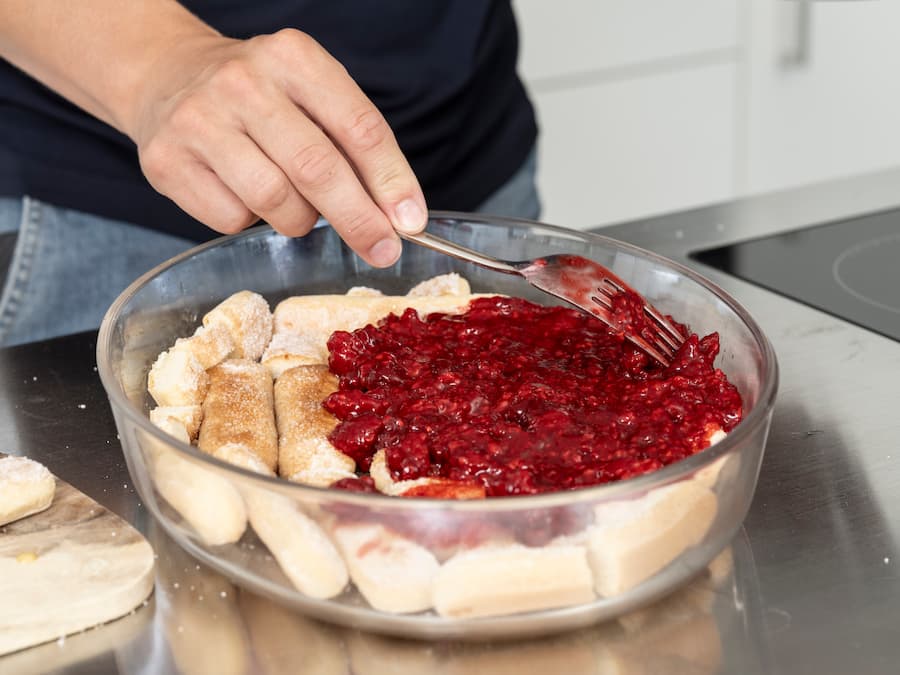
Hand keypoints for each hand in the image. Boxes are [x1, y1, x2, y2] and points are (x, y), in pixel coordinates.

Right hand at [128, 29, 426, 266]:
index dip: (391, 181)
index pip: (359, 127)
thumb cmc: (256, 95)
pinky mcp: (166, 161)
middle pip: (317, 169)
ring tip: (294, 203)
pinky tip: (243, 194)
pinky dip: (250, 221)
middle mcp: (243, 83)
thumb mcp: (308, 92)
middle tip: (382, 250)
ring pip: (275, 202)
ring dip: (299, 219)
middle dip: (359, 219)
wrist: (164, 75)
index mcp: (292, 56)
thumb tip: (398, 215)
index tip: (410, 221)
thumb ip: (352, 144)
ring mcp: (199, 121)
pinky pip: (232, 219)